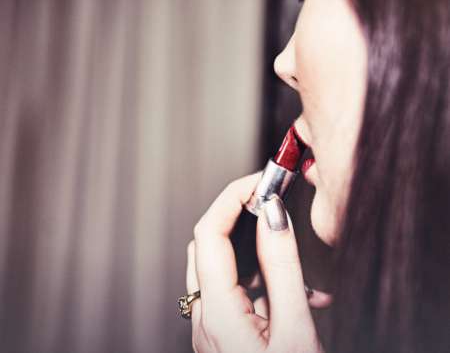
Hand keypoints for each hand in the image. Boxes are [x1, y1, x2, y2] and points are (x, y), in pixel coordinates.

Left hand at [185, 173, 331, 352]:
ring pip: (221, 266)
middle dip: (238, 214)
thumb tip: (272, 214)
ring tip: (288, 247)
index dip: (232, 197)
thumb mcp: (297, 331)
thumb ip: (282, 269)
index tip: (261, 181)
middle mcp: (206, 320)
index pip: (209, 233)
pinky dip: (258, 276)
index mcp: (218, 315)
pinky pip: (233, 291)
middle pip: (209, 245)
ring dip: (252, 249)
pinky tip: (293, 288)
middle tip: (271, 200)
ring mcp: (213, 329)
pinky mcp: (225, 336)